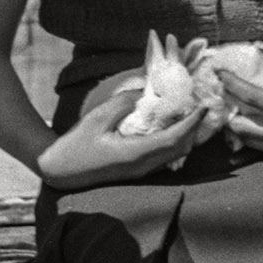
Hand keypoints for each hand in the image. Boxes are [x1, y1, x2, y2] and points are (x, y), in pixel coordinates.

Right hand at [38, 86, 218, 190]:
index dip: (191, 123)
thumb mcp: (96, 118)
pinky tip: (172, 126)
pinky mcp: (137, 169)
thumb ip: (122, 104)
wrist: (60, 170)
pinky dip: (175, 141)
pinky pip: (164, 156)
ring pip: (174, 155)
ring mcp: (141, 170)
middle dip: (194, 129)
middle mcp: (142, 166)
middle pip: (180, 149)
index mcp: (134, 154)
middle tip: (200, 107)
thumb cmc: (75, 145)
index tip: (202, 107)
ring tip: (190, 114)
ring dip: (186, 135)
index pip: (173, 139)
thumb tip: (144, 92)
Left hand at [215, 53, 262, 157]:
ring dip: (238, 124)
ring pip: (249, 141)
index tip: (218, 72)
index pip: (250, 97)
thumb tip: (260, 53)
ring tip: (232, 107)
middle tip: (223, 93)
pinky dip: (251, 136)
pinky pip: (262, 148)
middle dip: (228, 110)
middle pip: (242, 127)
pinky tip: (248, 123)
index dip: (231, 83)